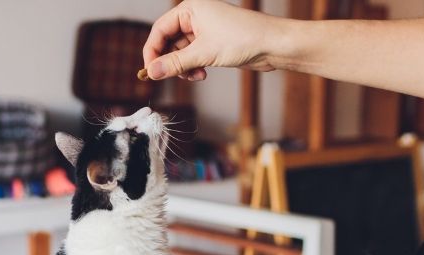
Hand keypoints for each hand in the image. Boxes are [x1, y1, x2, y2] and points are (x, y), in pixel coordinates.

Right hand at [142, 0, 288, 80]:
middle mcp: (196, 16)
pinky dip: (193, 67)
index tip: (150, 71)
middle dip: (171, 61)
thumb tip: (152, 72)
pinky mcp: (213, 42)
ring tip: (195, 75)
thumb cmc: (244, 38)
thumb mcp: (203, 53)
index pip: (159, 29)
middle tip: (171, 77)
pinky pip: (193, 56)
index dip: (152, 52)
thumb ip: (175, 63)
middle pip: (169, 41)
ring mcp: (205, 29)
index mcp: (191, 8)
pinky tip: (202, 74)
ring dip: (183, 67)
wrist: (273, 45)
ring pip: (181, 51)